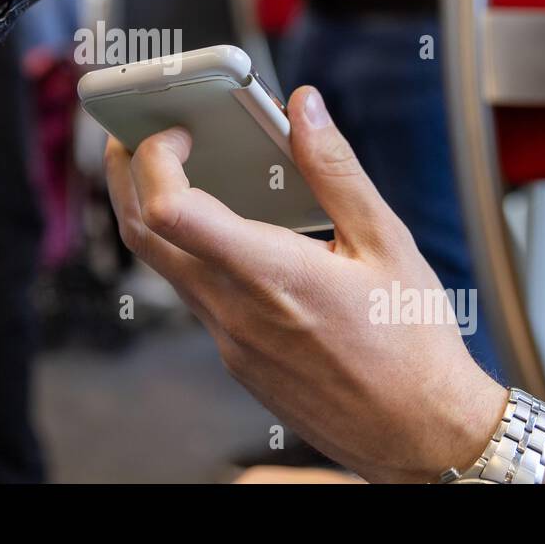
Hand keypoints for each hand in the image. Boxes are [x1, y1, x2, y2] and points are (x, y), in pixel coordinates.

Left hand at [104, 86, 505, 482]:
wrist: (419, 436)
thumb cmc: (413, 343)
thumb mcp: (387, 242)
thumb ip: (335, 169)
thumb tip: (304, 108)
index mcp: (272, 273)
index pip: (170, 212)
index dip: (153, 160)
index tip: (173, 130)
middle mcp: (234, 310)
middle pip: (142, 236)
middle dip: (125, 176)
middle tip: (136, 135)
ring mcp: (228, 341)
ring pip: (163, 267)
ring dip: (154, 214)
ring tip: (180, 172)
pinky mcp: (235, 359)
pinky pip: (194, 297)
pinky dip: (190, 253)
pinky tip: (226, 235)